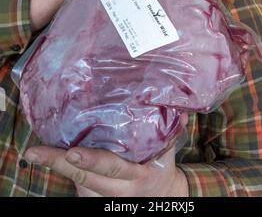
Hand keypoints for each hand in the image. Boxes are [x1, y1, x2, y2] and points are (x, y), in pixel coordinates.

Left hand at [24, 144, 188, 196]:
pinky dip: (63, 171)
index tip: (74, 152)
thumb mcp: (168, 152)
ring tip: (37, 152)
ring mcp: (103, 198)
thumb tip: (179, 109)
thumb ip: (171, 130)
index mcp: (136, 176)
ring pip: (76, 184)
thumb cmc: (161, 168)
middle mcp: (117, 190)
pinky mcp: (94, 199)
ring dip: (57, 166)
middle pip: (84, 178)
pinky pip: (76, 186)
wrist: (160, 198)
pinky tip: (48, 157)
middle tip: (36, 152)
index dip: (92, 161)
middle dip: (59, 163)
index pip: (112, 168)